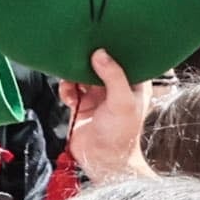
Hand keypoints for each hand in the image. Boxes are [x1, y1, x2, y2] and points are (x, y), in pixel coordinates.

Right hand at [63, 48, 154, 183]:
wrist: (102, 159)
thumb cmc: (121, 134)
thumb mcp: (122, 102)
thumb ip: (113, 76)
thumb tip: (99, 53)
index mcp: (133, 85)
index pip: (126, 59)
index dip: (115, 49)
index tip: (102, 39)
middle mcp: (115, 87)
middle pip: (100, 64)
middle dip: (88, 60)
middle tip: (79, 56)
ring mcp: (97, 95)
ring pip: (81, 74)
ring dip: (73, 76)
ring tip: (72, 83)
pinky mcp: (80, 103)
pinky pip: (69, 88)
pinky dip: (65, 89)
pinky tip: (69, 97)